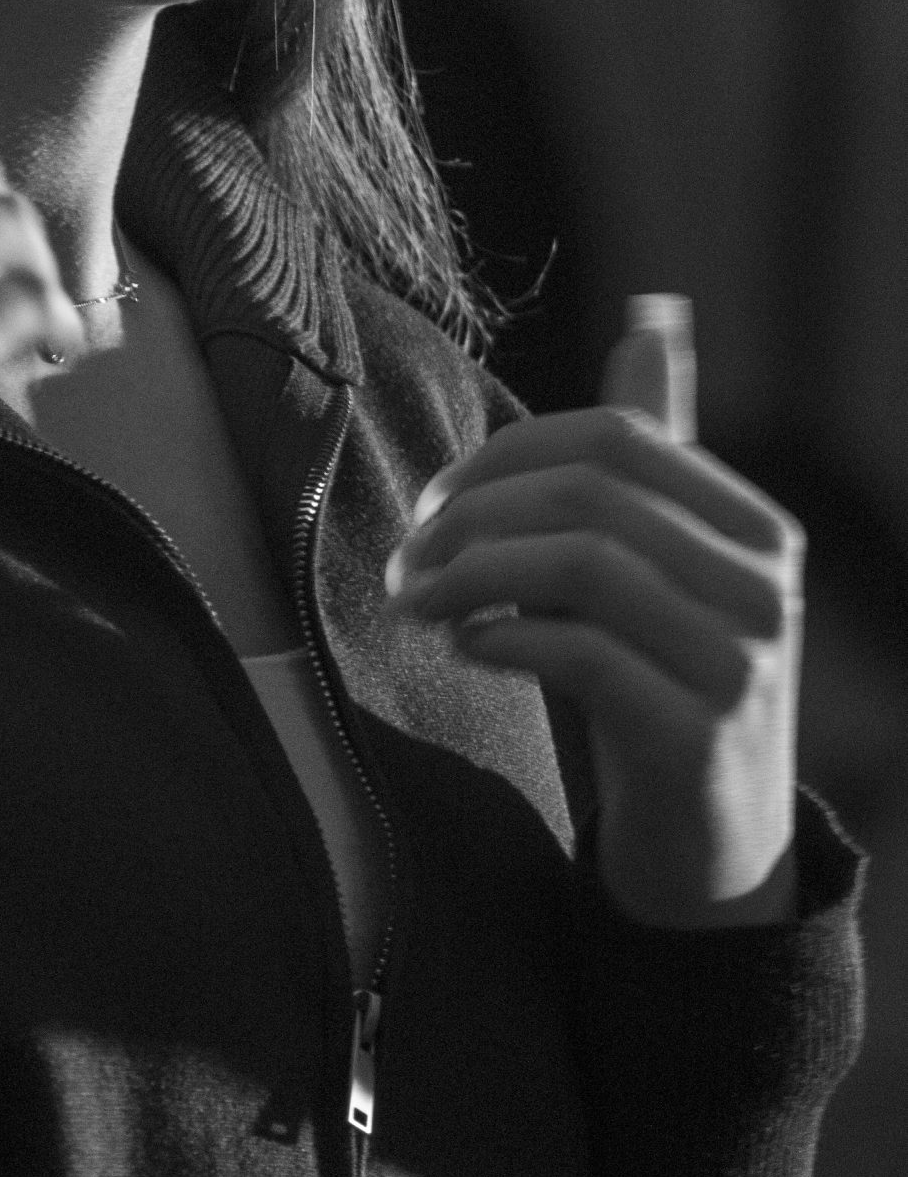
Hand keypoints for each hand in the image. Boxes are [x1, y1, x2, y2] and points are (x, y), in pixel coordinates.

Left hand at [383, 303, 803, 926]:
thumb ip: (655, 455)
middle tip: (409, 555)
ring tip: (421, 602)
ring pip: (582, 565)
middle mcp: (767, 586)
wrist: (712, 855)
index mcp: (756, 528)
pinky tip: (469, 649)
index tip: (434, 499)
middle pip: (592, 492)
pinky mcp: (700, 737)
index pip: (617, 436)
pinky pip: (582, 654)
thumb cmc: (662, 686)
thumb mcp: (661, 565)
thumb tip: (652, 322)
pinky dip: (505, 638)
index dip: (507, 454)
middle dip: (476, 512)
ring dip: (473, 575)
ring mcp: (744, 663)